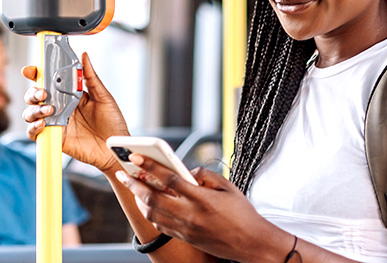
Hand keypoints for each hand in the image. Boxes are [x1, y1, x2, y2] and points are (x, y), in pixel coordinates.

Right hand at [22, 52, 129, 171]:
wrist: (115, 148)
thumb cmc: (113, 123)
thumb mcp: (104, 97)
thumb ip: (91, 78)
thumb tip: (84, 56)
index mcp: (71, 95)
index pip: (49, 82)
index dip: (37, 75)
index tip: (33, 70)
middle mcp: (60, 107)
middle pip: (35, 96)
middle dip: (33, 92)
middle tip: (43, 93)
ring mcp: (55, 122)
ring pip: (31, 112)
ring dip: (34, 109)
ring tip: (49, 109)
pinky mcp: (54, 137)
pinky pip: (34, 132)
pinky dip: (33, 127)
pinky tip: (43, 123)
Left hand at [116, 156, 284, 262]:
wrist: (250, 242)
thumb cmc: (242, 213)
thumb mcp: (229, 187)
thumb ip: (206, 176)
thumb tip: (188, 171)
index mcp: (202, 198)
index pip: (169, 179)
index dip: (150, 166)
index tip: (136, 157)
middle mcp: (189, 213)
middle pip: (152, 197)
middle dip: (134, 183)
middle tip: (124, 173)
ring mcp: (185, 227)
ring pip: (152, 212)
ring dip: (138, 199)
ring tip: (133, 187)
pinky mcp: (184, 237)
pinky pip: (160, 224)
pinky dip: (150, 213)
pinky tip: (148, 205)